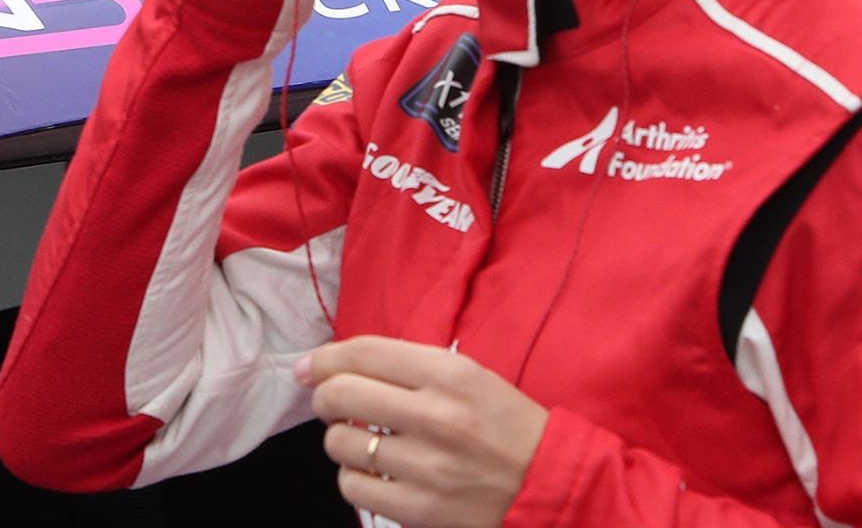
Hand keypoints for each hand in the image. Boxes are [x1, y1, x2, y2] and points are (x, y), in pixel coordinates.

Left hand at [297, 336, 548, 527]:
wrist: (552, 486)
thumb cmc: (507, 427)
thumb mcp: (470, 378)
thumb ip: (407, 368)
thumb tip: (330, 366)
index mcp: (450, 374)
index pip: (365, 352)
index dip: (325, 358)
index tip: (309, 367)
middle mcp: (436, 416)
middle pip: (341, 394)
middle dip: (323, 397)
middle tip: (329, 404)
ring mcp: (427, 467)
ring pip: (341, 444)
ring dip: (343, 442)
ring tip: (365, 443)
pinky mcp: (420, 510)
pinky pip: (355, 488)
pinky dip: (356, 479)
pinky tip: (378, 475)